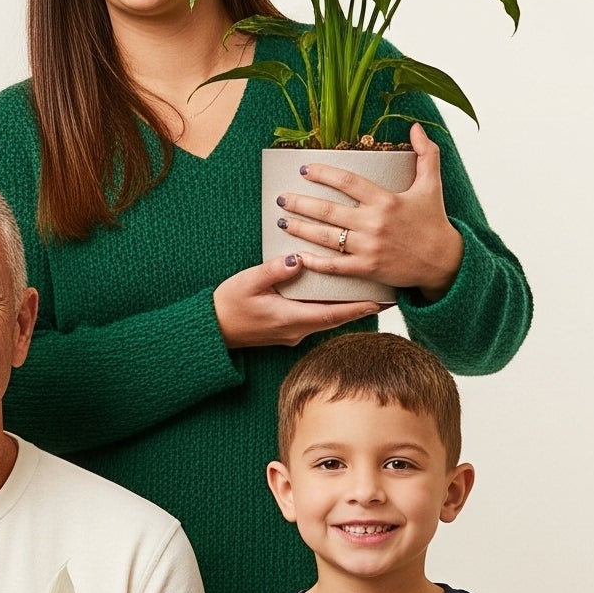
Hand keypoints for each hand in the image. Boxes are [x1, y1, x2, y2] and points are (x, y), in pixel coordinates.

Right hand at [212, 258, 383, 348]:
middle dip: (359, 308)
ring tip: (365, 297)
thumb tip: (297, 258)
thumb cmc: (226, 306)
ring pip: (326, 321)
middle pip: (336, 319)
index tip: (380, 301)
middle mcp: (295, 330)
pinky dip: (329, 311)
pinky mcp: (285, 331)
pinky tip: (333, 300)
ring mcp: (290, 333)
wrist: (210, 331)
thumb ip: (274, 270)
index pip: (332, 314)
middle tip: (383, 297)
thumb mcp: (247, 283)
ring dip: (345, 310)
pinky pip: (314, 320)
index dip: (358, 308)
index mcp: (289, 318)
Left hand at [274, 125, 464, 299]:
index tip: (304, 169)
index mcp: (386, 200)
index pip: (347, 182)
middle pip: (327, 210)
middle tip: (281, 197)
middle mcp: (374, 222)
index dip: (323, 173)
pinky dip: (314, 262)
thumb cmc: (435, 221)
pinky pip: (334, 266)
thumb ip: (426, 154)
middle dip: (300, 203)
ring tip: (282, 220)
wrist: (445, 261)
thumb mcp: (432, 185)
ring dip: (300, 228)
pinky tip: (297, 256)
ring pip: (325, 236)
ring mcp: (369, 247)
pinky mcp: (367, 268)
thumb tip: (416, 126)